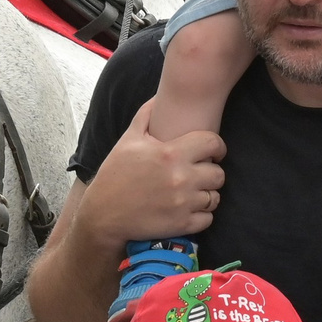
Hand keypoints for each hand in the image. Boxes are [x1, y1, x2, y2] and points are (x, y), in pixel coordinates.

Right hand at [82, 100, 225, 242]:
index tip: (211, 152)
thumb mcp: (128, 140)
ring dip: (207, 194)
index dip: (216, 147)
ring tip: (194, 192)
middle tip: (200, 174)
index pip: (213, 143)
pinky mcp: (182, 225)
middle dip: (211, 172)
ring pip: (215, 197)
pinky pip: (208, 218)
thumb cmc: (115, 175)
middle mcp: (181, 178)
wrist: (103, 215)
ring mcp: (183, 203)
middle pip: (219, 173)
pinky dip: (202, 215)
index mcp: (171, 153)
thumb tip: (159, 96)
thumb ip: (146, 115)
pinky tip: (189, 208)